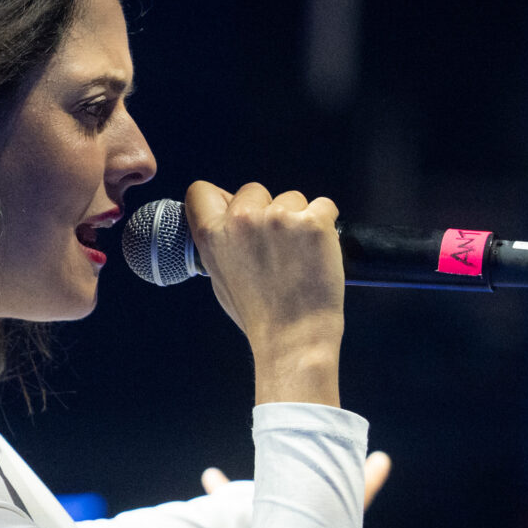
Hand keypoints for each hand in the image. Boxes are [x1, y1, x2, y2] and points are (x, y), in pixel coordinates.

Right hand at [184, 181, 343, 404]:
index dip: (220, 198)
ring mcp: (278, 219)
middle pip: (253, 190)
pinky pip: (324, 206)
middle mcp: (241, 220)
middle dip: (266, 210)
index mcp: (212, 235)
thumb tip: (227, 217)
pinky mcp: (313, 222)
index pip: (201, 191)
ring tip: (299, 255)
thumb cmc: (259, 316)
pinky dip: (325, 224)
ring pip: (291, 198)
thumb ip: (219, 243)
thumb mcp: (220, 278)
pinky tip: (318, 250)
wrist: (294, 337)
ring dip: (298, 218)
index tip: (233, 208)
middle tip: (276, 245)